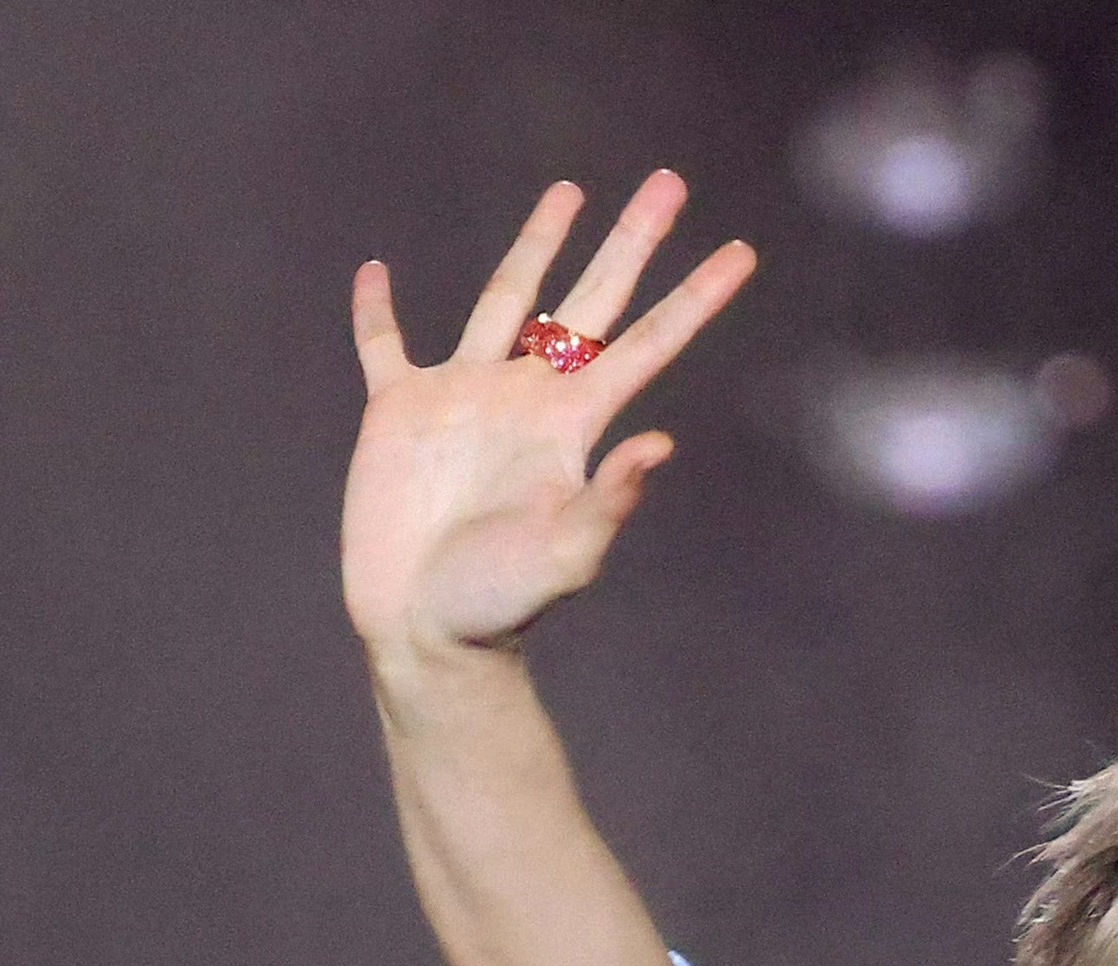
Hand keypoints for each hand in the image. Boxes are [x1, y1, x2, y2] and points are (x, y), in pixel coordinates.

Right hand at [343, 173, 754, 664]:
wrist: (424, 633)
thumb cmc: (498, 608)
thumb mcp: (563, 558)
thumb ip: (608, 503)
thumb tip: (660, 446)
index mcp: (571, 427)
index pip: (647, 345)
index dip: (694, 299)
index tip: (741, 252)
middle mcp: (525, 399)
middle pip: (588, 300)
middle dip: (631, 242)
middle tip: (669, 181)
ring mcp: (462, 398)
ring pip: (504, 300)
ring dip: (535, 246)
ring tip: (570, 193)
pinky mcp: (398, 413)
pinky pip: (384, 346)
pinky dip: (377, 311)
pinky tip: (377, 274)